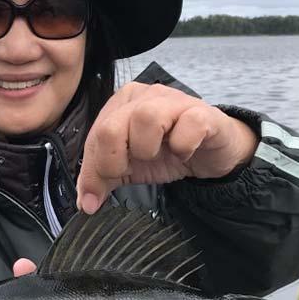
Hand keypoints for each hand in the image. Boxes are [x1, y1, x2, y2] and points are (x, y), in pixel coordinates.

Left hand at [76, 83, 258, 213]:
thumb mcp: (129, 167)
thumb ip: (103, 179)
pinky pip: (187, 126)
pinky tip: (185, 152)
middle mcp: (144, 96)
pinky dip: (183, 146)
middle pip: (111, 128)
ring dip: (147, 149)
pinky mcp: (202, 113)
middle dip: (114, 162)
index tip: (95, 197)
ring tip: (157, 155)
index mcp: (120, 104)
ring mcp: (174, 101)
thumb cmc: (168, 152)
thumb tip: (86, 203)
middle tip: (128, 171)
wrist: (211, 153)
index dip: (92, 171)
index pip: (93, 136)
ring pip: (145, 119)